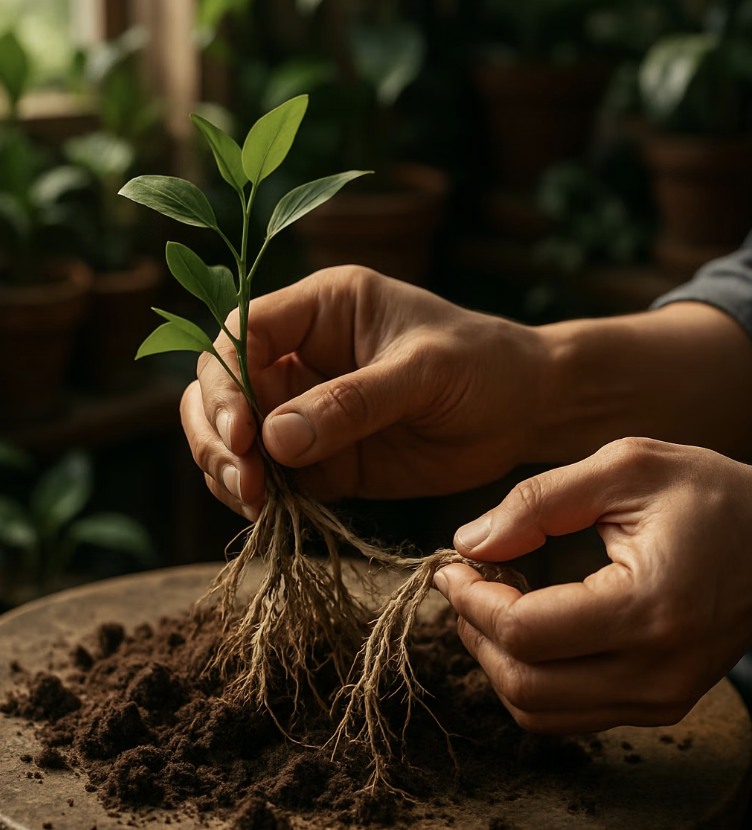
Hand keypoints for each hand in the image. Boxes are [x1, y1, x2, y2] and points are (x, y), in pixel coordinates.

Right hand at [180, 265, 545, 517]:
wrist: (526, 410)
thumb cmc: (484, 365)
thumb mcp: (424, 372)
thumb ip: (352, 401)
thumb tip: (273, 439)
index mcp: (321, 309)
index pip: (241, 333)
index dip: (224, 381)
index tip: (242, 432)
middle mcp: (302, 356)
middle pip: (220, 388)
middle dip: (216, 433)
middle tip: (243, 479)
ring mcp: (308, 410)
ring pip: (235, 437)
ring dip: (228, 470)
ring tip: (255, 502)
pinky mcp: (324, 458)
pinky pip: (273, 477)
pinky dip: (260, 497)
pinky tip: (270, 515)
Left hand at [435, 437, 751, 733]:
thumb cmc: (709, 495)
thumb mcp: (625, 468)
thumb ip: (538, 502)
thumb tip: (470, 543)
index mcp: (649, 608)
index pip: (525, 632)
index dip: (472, 599)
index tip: (452, 565)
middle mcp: (657, 671)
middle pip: (523, 683)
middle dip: (474, 631)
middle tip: (466, 582)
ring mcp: (661, 697)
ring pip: (538, 710)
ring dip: (495, 659)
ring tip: (491, 602)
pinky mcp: (658, 703)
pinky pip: (566, 714)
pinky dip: (528, 676)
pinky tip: (527, 626)